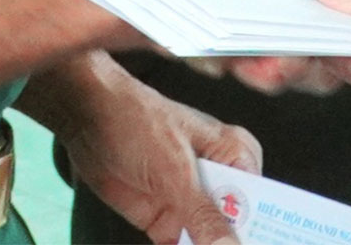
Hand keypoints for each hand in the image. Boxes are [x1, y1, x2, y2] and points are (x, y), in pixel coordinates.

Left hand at [47, 58, 262, 244]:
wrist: (85, 118)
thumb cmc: (134, 119)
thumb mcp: (175, 170)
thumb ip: (205, 214)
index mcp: (234, 155)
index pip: (263, 202)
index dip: (266, 229)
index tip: (266, 241)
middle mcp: (217, 180)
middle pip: (240, 227)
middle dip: (235, 244)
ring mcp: (191, 202)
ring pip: (211, 241)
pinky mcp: (166, 220)